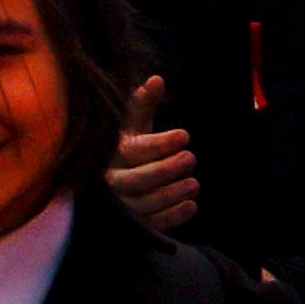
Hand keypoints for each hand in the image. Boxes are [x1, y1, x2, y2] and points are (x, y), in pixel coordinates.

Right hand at [107, 110, 204, 237]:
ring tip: (195, 183)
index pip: (132, 151)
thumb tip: (157, 80)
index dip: (159, 144)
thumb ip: (143, 104)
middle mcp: (112, 181)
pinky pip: (152, 223)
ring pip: (145, 204)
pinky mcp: (135, 223)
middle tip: (192, 158)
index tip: (184, 136)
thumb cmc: (127, 145)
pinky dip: (173, 216)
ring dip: (173, 194)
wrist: (116, 180)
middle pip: (136, 181)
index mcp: (110, 154)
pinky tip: (191, 205)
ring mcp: (122, 205)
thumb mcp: (133, 124)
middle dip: (167, 170)